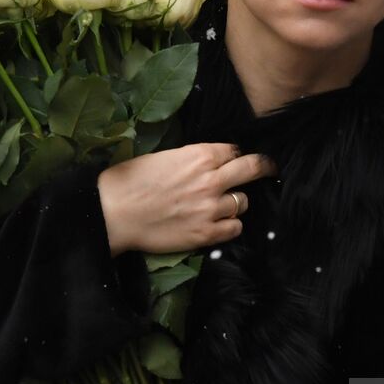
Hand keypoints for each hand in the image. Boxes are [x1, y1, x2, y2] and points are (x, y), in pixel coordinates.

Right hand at [97, 143, 276, 255]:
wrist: (114, 212)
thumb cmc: (130, 181)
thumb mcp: (165, 157)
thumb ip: (192, 158)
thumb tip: (209, 162)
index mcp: (199, 156)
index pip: (234, 151)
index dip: (235, 155)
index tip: (237, 159)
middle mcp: (211, 180)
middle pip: (252, 169)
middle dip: (264, 167)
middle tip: (269, 168)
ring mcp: (211, 208)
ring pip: (243, 202)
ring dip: (235, 202)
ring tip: (221, 205)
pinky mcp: (206, 233)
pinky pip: (235, 227)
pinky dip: (230, 224)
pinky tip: (218, 223)